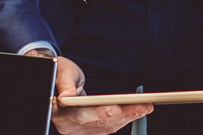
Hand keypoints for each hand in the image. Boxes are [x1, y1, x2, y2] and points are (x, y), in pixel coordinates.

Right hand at [27, 50, 151, 134]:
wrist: (57, 82)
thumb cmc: (60, 73)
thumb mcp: (62, 73)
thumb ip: (65, 85)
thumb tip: (66, 97)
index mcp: (58, 112)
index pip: (81, 115)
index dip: (100, 113)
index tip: (116, 109)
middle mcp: (67, 125)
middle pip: (99, 122)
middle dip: (124, 114)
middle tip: (144, 106)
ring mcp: (78, 130)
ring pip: (107, 126)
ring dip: (128, 117)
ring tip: (146, 107)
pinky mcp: (88, 130)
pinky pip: (108, 127)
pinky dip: (123, 119)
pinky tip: (137, 111)